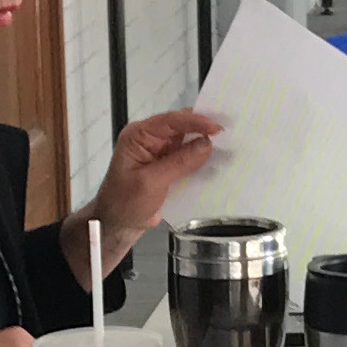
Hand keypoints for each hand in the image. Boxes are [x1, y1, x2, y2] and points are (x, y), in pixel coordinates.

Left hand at [75, 109, 222, 254]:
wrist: (118, 225)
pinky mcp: (168, 166)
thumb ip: (180, 162)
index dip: (195, 121)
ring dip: (204, 144)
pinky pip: (188, 158)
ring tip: (229, 145)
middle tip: (228, 131)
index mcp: (138, 136)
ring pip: (186, 142)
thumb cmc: (125, 203)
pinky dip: (201, 159)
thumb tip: (206, 144)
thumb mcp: (151, 182)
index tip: (217, 127)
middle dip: (203, 129)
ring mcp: (159, 153)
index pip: (169, 121)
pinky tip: (217, 162)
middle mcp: (149, 140)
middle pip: (180, 127)